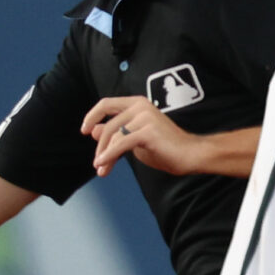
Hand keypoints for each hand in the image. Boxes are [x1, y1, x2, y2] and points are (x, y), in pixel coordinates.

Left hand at [83, 96, 220, 178]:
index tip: (83, 130)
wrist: (190, 155)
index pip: (106, 104)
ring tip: (102, 170)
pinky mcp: (148, 131)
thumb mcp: (135, 140)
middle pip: (108, 126)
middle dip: (100, 146)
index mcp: (137, 103)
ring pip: (113, 137)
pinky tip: (104, 165)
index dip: (92, 116)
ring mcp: (145, 117)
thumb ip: (116, 133)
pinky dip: (109, 155)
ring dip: (104, 155)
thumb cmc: (166, 148)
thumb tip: (92, 130)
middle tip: (97, 164)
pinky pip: (121, 144)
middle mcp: (140, 106)